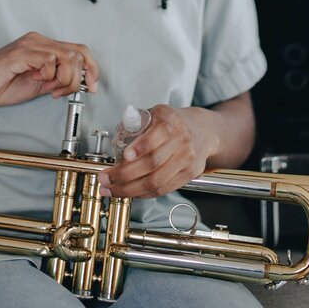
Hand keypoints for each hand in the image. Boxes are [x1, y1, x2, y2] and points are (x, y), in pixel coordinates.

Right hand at [0, 32, 97, 107]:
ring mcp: (29, 45)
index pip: (78, 49)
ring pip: (67, 57)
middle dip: (77, 78)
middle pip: (77, 53)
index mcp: (42, 45)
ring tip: (47, 88)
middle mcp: (37, 40)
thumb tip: (78, 82)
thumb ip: (56, 79)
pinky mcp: (21, 53)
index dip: (91, 68)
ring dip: (63, 79)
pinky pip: (49, 61)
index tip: (92, 86)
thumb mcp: (37, 83)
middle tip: (60, 92)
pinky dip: (49, 77)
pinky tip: (37, 82)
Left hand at [98, 104, 216, 199]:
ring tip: (111, 189)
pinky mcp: (189, 175)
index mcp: (171, 120)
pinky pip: (163, 189)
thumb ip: (137, 124)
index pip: (157, 134)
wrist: (203, 131)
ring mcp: (187, 159)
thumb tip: (116, 141)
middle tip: (105, 178)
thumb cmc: (172, 122)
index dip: (141, 146)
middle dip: (124, 175)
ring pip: (156, 181)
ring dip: (130, 189)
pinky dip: (144, 194)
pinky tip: (130, 193)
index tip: (125, 155)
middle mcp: (182, 139)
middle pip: (153, 163)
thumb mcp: (155, 113)